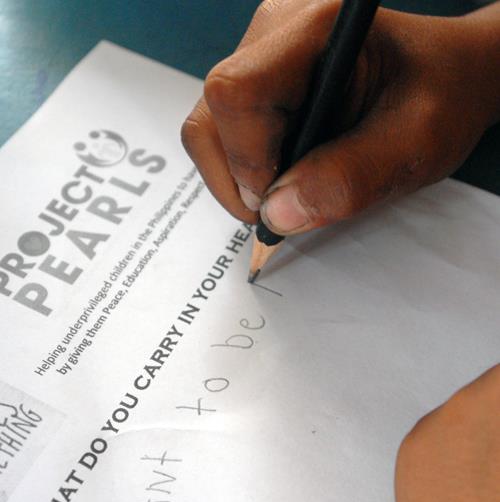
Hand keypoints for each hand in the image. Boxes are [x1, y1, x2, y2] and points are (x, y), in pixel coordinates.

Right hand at [181, 0, 499, 235]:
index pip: (238, 94)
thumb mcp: (415, 145)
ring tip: (290, 194)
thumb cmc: (441, 96)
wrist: (448, 78)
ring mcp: (259, 58)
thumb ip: (351, 178)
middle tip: (284, 208)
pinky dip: (247, 172)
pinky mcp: (257, 84)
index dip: (248, 160)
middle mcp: (274, 34)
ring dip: (240, 180)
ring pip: (208, 130)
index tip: (280, 201)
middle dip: (239, 179)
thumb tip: (278, 214)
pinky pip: (223, 136)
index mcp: (315, 30)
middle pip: (211, 116)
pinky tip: (288, 176)